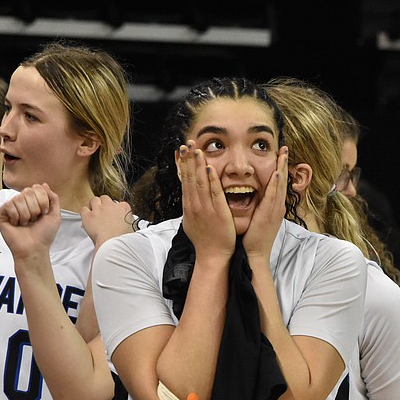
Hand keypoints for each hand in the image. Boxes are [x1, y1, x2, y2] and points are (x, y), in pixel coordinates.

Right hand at [0, 184, 60, 262]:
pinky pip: (9, 205)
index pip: (36, 187)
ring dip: (26, 214)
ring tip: (25, 223)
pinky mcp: (2, 214)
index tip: (43, 213)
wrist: (34, 248)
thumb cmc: (44, 235)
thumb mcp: (55, 215)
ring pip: (18, 199)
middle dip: (35, 207)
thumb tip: (44, 185)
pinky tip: (16, 224)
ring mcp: (11, 208)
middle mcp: (22, 203)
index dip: (42, 200)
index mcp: (33, 201)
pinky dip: (16, 216)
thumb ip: (53, 198)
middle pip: (27, 191)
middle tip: (34, 219)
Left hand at [81, 195, 133, 246]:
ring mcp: (98, 209)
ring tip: (95, 214)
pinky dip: (85, 212)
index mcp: (124, 208)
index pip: (120, 204)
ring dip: (94, 205)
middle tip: (104, 213)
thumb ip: (129, 222)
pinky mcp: (88, 216)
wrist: (113, 243)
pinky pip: (84, 209)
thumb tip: (126, 224)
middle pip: (105, 198)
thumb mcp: (132, 228)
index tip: (116, 215)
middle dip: (104, 204)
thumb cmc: (123, 239)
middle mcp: (110, 206)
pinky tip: (87, 218)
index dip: (117, 210)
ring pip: (94, 200)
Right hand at [177, 142, 234, 260]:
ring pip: (199, 182)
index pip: (184, 181)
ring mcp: (205, 208)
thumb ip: (191, 208)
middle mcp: (194, 205)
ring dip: (197, 165)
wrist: (212, 256)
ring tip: (196, 149)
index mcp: (189, 206)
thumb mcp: (192, 222)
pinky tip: (209, 168)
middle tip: (186, 143)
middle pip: (189, 178)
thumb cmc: (205, 241)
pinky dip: (211, 180)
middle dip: (187, 159)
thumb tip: (188, 199)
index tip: (181, 151)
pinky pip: (214, 193)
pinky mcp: (218, 212)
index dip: (183, 165)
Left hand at [242, 147, 287, 260]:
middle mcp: (277, 206)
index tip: (280, 155)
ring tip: (283, 154)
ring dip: (282, 168)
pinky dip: (275, 184)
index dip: (280, 168)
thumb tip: (255, 197)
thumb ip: (259, 207)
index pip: (278, 184)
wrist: (256, 255)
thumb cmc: (254, 239)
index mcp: (274, 207)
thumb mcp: (259, 219)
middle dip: (283, 164)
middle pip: (282, 181)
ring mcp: (275, 210)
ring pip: (280, 185)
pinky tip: (277, 173)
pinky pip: (272, 196)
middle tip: (284, 148)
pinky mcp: (269, 214)